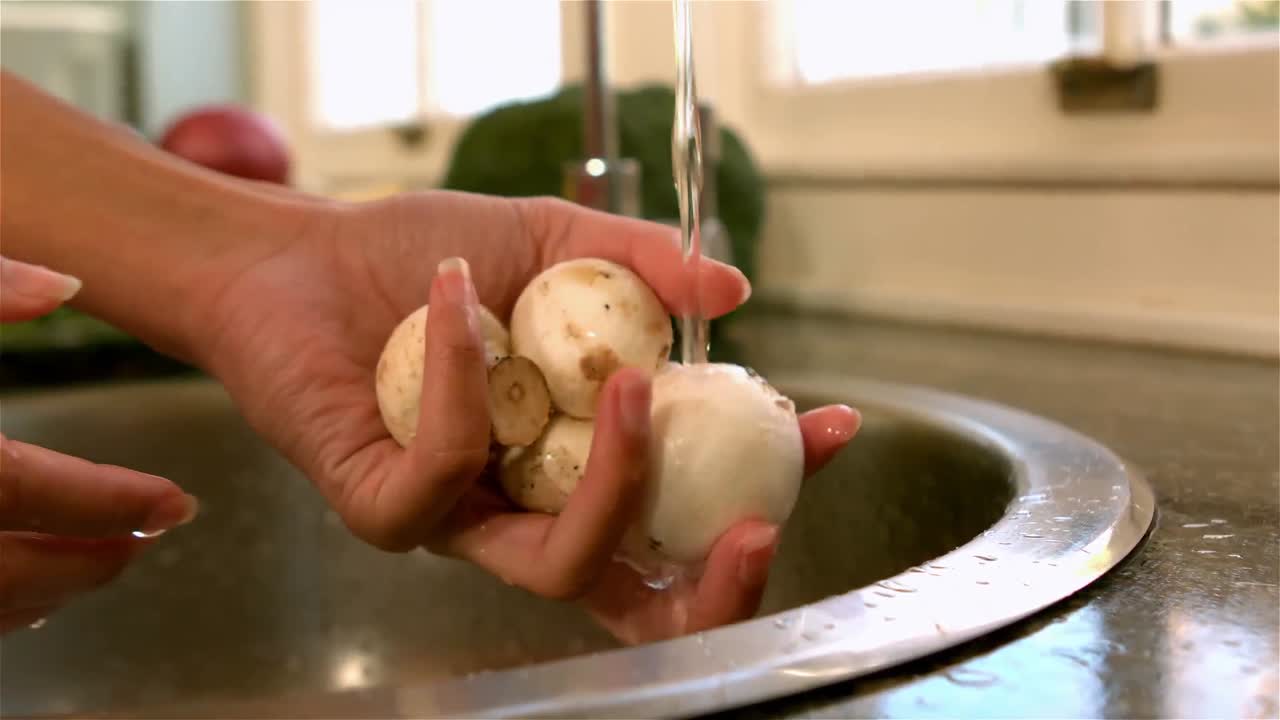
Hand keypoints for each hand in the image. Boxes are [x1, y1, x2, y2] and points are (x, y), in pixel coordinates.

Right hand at [0, 257, 197, 633]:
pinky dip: (3, 593)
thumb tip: (67, 285)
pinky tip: (36, 561)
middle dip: (87, 560)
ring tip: (106, 550)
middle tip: (149, 536)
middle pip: (5, 572)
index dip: (108, 501)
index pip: (21, 489)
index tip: (178, 503)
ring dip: (47, 583)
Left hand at [196, 191, 858, 642]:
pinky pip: (446, 474)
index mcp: (581, 464)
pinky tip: (458, 298)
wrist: (299, 251)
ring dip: (615, 480)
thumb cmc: (423, 257)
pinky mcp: (381, 508)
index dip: (771, 489)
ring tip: (634, 381)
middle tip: (758, 524)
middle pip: (635, 597)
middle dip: (713, 585)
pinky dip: (466, 384)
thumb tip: (733, 293)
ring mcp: (458, 519)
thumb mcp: (552, 241)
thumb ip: (643, 265)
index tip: (830, 429)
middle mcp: (527, 508)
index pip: (689, 511)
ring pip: (555, 564)